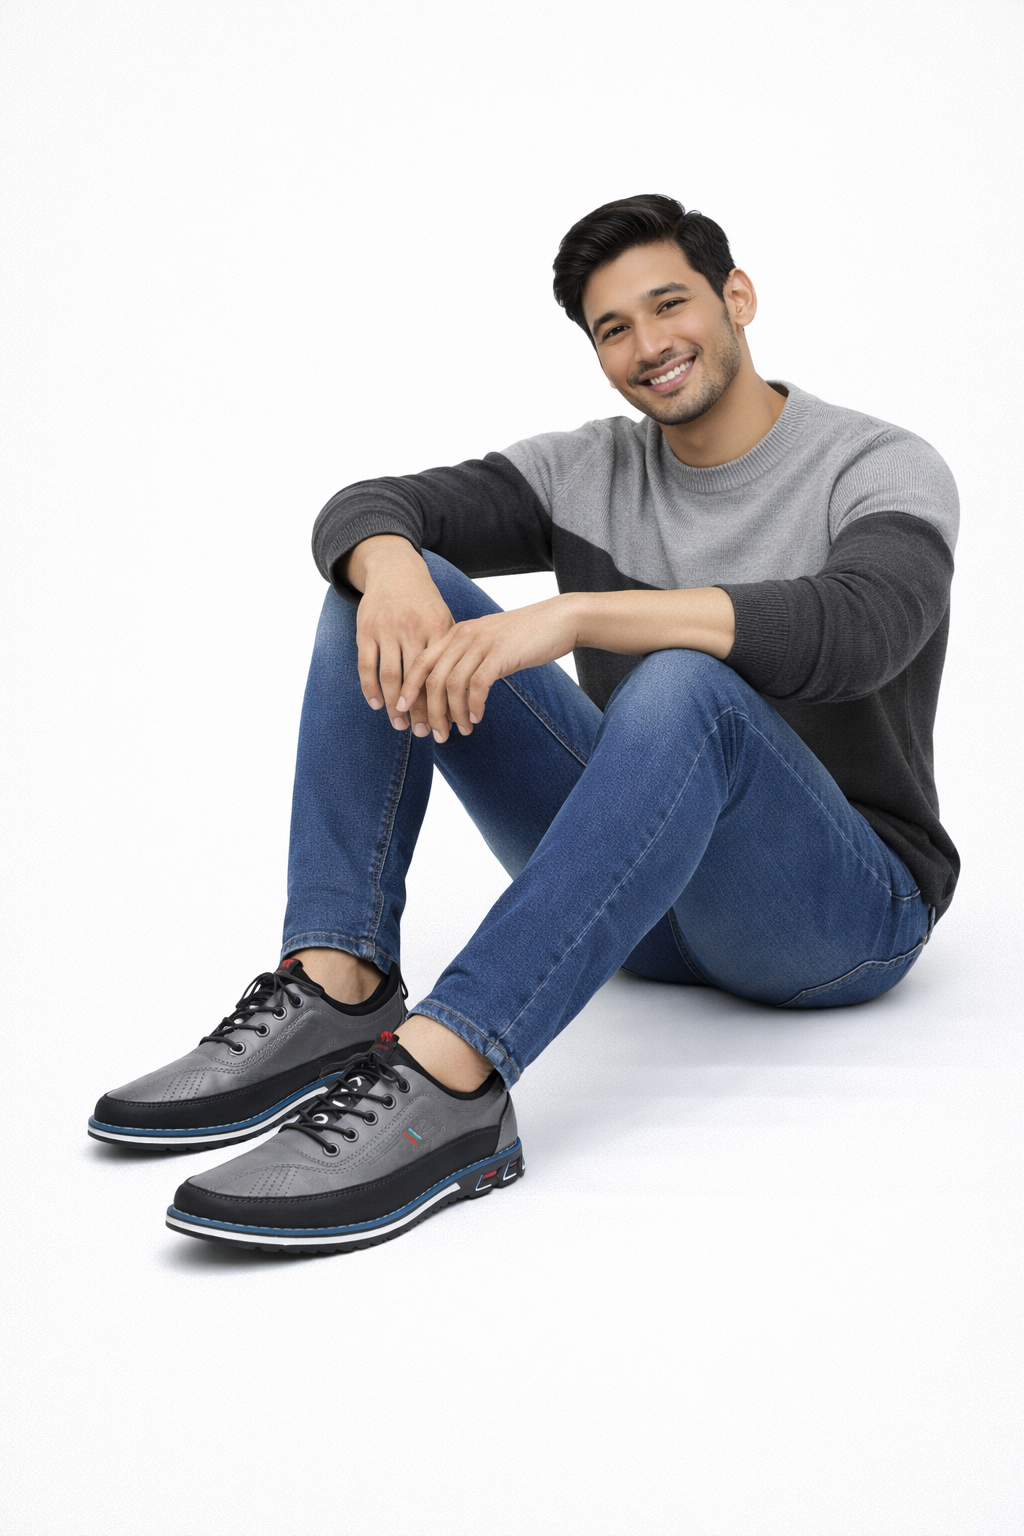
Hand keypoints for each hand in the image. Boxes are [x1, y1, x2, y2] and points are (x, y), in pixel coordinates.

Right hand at [346, 536, 455, 733]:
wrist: (394, 570)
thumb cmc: (424, 603)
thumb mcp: (445, 620)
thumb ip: (453, 651)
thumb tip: (469, 692)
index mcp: (438, 627)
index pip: (443, 672)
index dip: (447, 701)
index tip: (451, 724)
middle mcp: (413, 628)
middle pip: (419, 679)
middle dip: (423, 711)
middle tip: (427, 734)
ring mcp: (387, 629)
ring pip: (392, 676)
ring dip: (396, 706)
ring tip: (402, 726)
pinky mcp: (365, 630)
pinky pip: (366, 666)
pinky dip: (370, 689)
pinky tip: (378, 706)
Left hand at [397, 596, 578, 741]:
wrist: (559, 619)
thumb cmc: (525, 636)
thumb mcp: (488, 644)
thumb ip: (468, 659)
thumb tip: (453, 691)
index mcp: (456, 633)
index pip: (421, 662)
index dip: (409, 688)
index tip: (404, 712)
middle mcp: (463, 636)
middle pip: (432, 679)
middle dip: (430, 712)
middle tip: (436, 734)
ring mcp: (482, 643)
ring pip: (453, 685)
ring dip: (453, 714)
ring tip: (462, 731)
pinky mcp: (501, 653)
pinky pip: (478, 685)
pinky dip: (474, 705)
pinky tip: (477, 718)